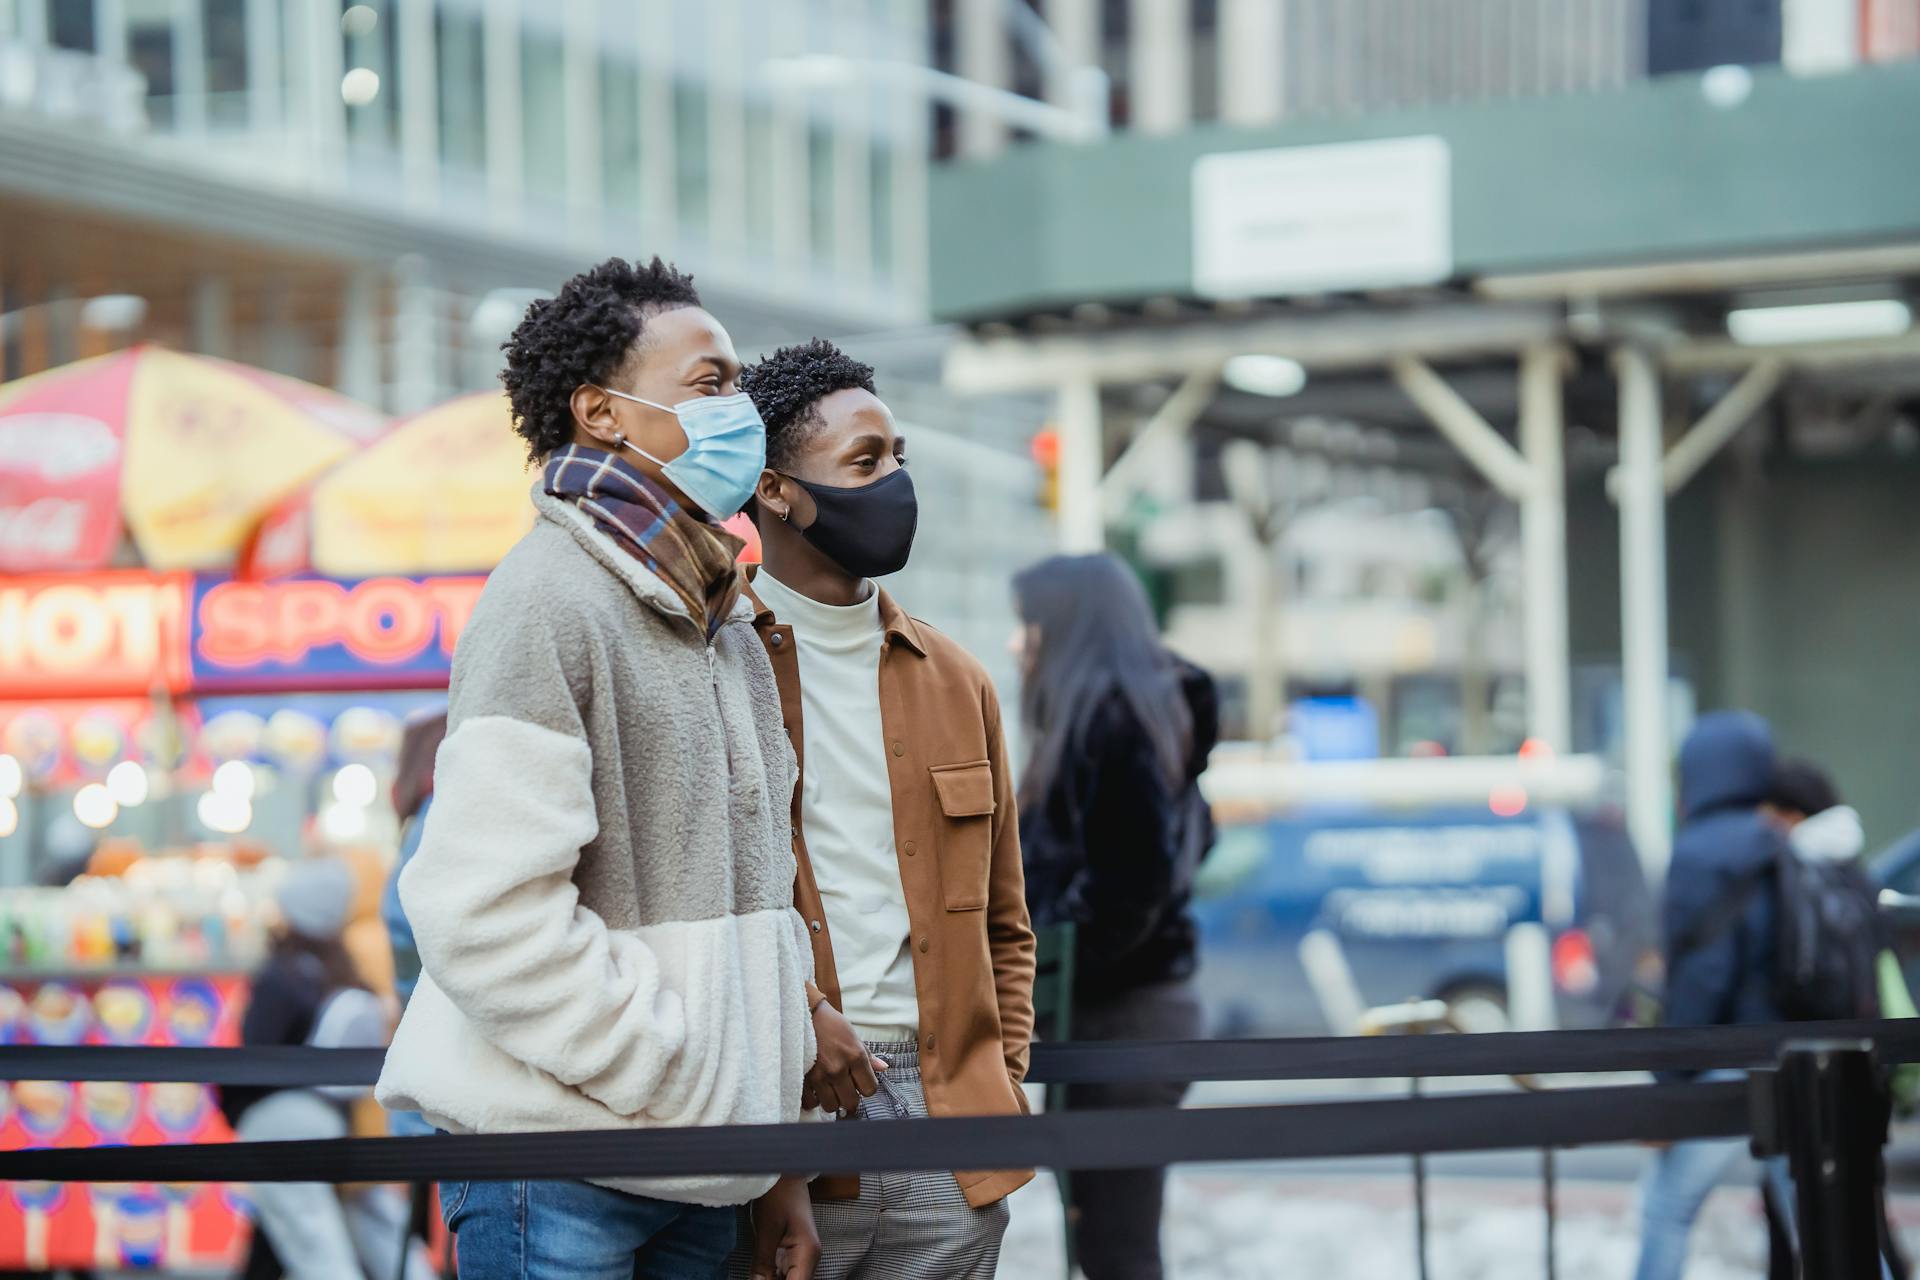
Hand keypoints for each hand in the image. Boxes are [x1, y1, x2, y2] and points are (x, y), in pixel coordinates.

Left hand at [749, 1176, 819, 1279]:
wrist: (783, 1174)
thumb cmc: (778, 1195)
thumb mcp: (766, 1230)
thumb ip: (763, 1263)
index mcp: (807, 1252)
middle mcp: (809, 1258)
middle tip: (757, 1277)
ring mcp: (802, 1256)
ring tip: (758, 1273)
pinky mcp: (793, 1252)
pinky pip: (784, 1273)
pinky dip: (772, 1276)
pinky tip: (760, 1273)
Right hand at [804, 1001, 886, 1115]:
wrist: (803, 1014)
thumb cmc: (830, 1024)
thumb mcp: (853, 1036)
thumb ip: (868, 1056)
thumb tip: (883, 1068)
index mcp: (855, 1056)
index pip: (870, 1089)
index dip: (866, 1088)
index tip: (860, 1083)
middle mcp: (838, 1068)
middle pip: (851, 1103)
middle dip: (850, 1098)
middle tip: (845, 1089)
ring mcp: (819, 1075)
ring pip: (832, 1107)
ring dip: (832, 1100)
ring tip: (830, 1089)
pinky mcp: (802, 1078)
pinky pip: (810, 1103)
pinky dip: (814, 1100)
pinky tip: (816, 1091)